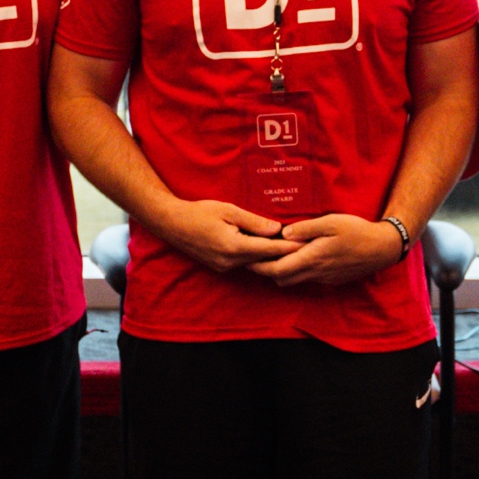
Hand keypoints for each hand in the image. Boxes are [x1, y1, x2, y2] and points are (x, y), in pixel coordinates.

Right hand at [153, 199, 300, 274]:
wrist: (172, 224)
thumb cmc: (200, 213)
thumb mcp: (229, 211)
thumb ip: (254, 222)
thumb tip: (277, 228)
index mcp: (234, 247)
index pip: (269, 249)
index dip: (289, 248)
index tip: (306, 246)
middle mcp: (230, 262)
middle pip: (264, 260)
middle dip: (284, 254)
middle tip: (306, 248)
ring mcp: (225, 267)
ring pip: (255, 263)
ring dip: (271, 257)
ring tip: (292, 249)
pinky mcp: (221, 267)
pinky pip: (245, 263)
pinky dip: (258, 257)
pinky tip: (269, 250)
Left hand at [247, 212, 407, 288]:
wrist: (382, 249)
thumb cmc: (357, 231)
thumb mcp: (331, 222)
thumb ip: (305, 229)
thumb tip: (283, 233)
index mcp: (312, 258)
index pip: (276, 269)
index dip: (258, 266)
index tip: (247, 258)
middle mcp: (315, 273)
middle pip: (281, 279)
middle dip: (264, 271)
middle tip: (252, 258)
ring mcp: (323, 278)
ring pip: (293, 281)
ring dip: (280, 272)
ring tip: (271, 257)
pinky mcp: (330, 279)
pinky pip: (306, 279)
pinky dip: (295, 272)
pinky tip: (295, 259)